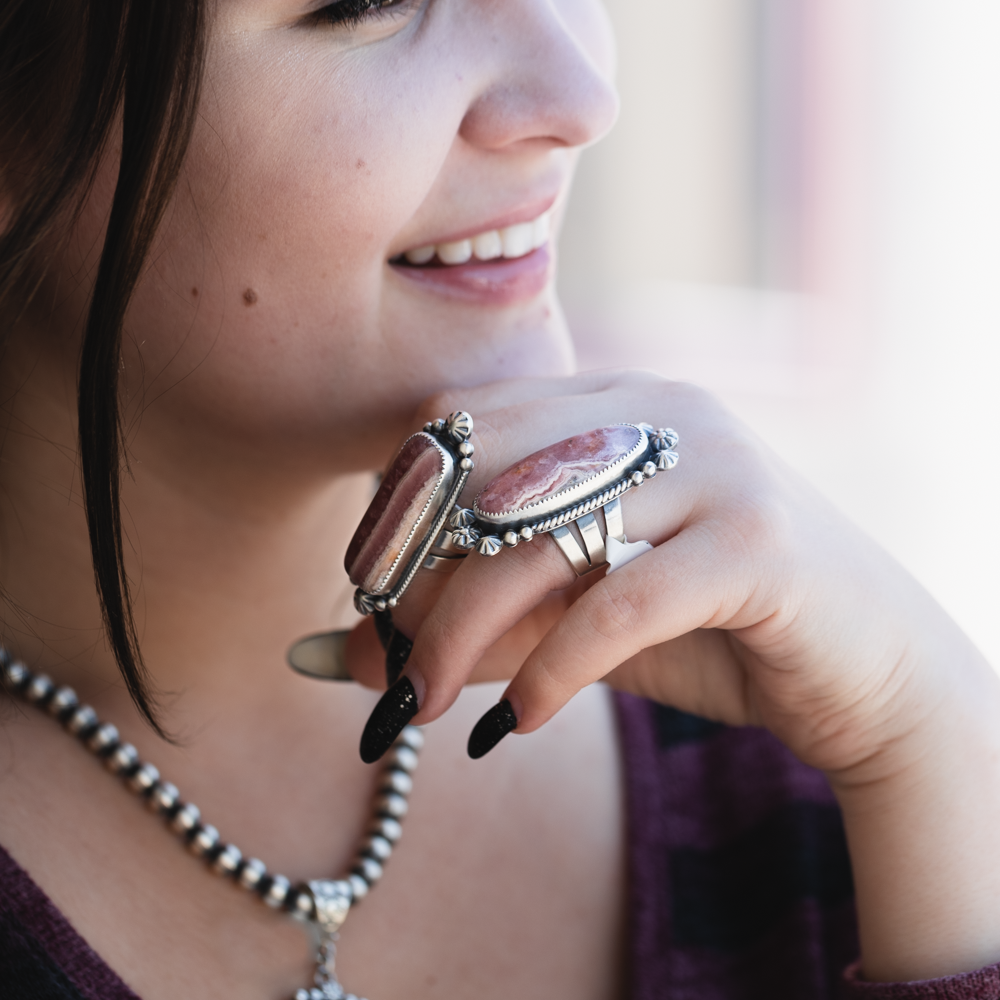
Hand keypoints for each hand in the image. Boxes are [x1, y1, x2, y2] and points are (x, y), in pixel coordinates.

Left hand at [347, 369, 999, 981]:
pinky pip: (621, 601)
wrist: (854, 663)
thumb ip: (460, 621)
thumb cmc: (697, 626)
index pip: (462, 421)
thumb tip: (317, 656)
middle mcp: (659, 408)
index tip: (365, 593)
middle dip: (416, 576)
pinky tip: (523, 723)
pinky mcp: (758, 540)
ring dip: (463, 635)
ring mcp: (715, 463)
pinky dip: (554, 668)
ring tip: (428, 708)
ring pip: (541, 539)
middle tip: (387, 664)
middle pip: (485, 473)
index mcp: (609, 397)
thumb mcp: (565, 616)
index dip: (397, 504)